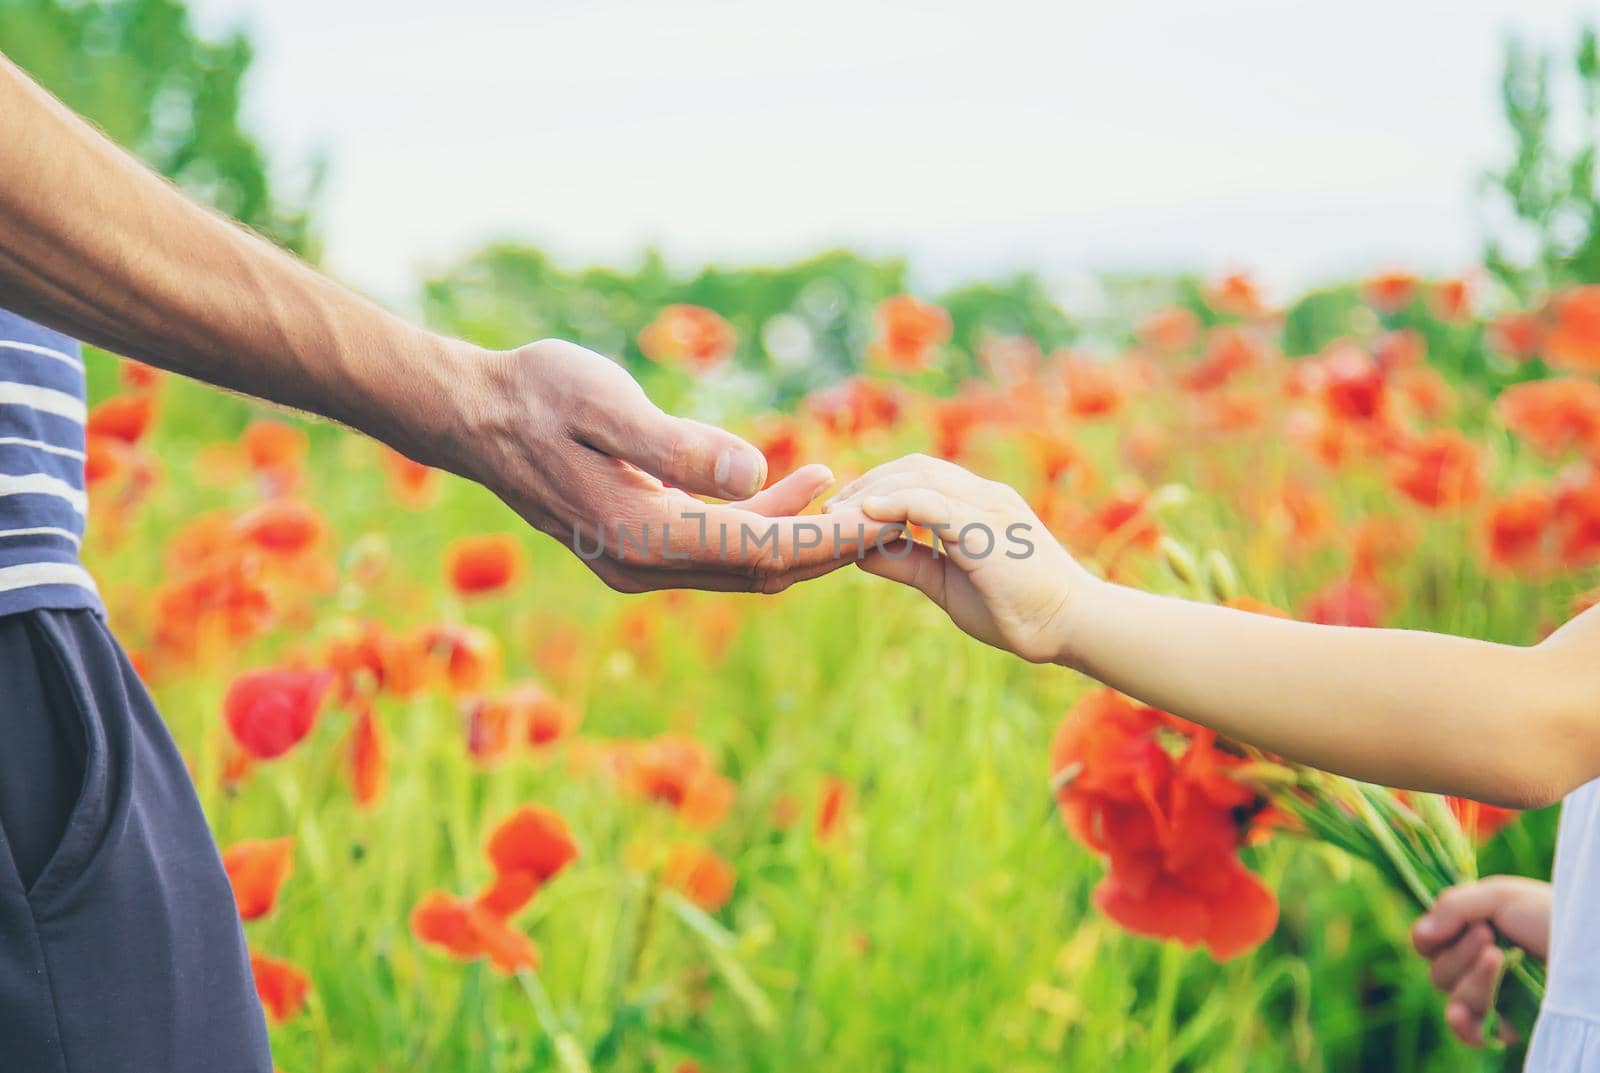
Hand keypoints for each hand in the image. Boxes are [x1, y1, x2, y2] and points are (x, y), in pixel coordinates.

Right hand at [449, 338, 881, 592]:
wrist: (474, 414)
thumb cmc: (536, 394)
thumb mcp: (605, 402)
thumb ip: (677, 444)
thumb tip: (756, 472)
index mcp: (640, 534)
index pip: (762, 552)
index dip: (830, 538)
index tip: (886, 516)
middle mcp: (642, 563)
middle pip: (763, 570)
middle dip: (830, 545)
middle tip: (892, 510)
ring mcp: (638, 561)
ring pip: (745, 564)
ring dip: (802, 535)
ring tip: (854, 489)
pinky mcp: (638, 544)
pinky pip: (719, 548)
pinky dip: (764, 525)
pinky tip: (798, 486)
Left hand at [827, 453, 1087, 661]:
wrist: (1070, 627)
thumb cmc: (1015, 610)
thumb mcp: (946, 583)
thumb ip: (909, 563)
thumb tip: (861, 552)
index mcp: (978, 505)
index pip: (920, 476)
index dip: (877, 485)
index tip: (842, 509)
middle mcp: (984, 496)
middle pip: (915, 468)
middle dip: (867, 482)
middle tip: (829, 509)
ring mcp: (988, 507)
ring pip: (920, 479)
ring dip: (873, 491)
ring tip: (837, 514)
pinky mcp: (987, 528)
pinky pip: (933, 504)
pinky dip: (896, 504)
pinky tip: (866, 514)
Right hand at [1411, 876, 1551, 1045]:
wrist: (1591, 947)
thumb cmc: (1550, 914)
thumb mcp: (1500, 896)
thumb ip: (1452, 907)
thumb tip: (1419, 936)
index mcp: (1470, 933)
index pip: (1428, 944)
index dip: (1432, 936)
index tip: (1461, 923)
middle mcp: (1477, 966)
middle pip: (1439, 973)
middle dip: (1459, 953)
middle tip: (1489, 936)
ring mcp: (1493, 997)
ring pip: (1455, 999)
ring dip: (1473, 979)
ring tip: (1502, 959)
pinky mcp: (1510, 1024)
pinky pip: (1472, 1034)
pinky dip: (1462, 1026)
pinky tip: (1461, 1014)